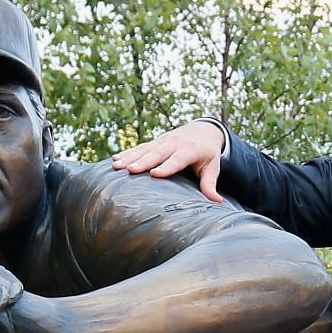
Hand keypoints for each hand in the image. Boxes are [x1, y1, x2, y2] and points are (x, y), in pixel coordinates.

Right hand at [110, 120, 226, 201]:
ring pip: (145, 148)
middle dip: (143, 161)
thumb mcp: (212, 167)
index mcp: (191, 149)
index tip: (155, 174)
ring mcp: (163, 141)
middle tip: (130, 170)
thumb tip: (217, 202)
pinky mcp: (155, 142)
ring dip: (130, 156)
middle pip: (157, 152)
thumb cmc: (207, 154)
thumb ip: (210, 183)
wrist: (203, 130)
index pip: (178, 158)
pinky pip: (139, 147)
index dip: (167, 166)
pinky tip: (114, 159)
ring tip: (116, 166)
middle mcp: (175, 143)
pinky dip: (127, 153)